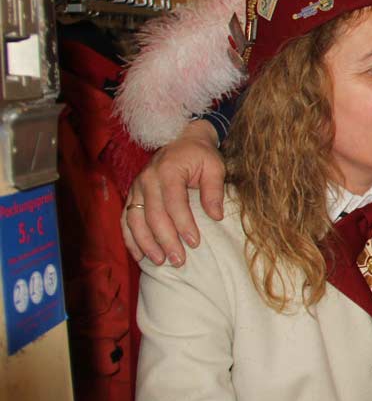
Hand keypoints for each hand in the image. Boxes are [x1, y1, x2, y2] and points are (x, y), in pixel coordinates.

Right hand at [122, 120, 224, 266]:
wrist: (181, 139)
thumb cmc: (200, 155)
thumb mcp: (214, 166)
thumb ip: (214, 190)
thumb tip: (216, 216)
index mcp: (168, 171)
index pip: (174, 203)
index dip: (183, 225)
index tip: (195, 243)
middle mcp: (148, 180)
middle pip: (154, 215)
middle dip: (166, 240)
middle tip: (179, 260)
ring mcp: (136, 188)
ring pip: (135, 220)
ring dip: (146, 243)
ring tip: (160, 261)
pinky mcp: (132, 195)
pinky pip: (125, 219)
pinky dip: (130, 239)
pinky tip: (139, 255)